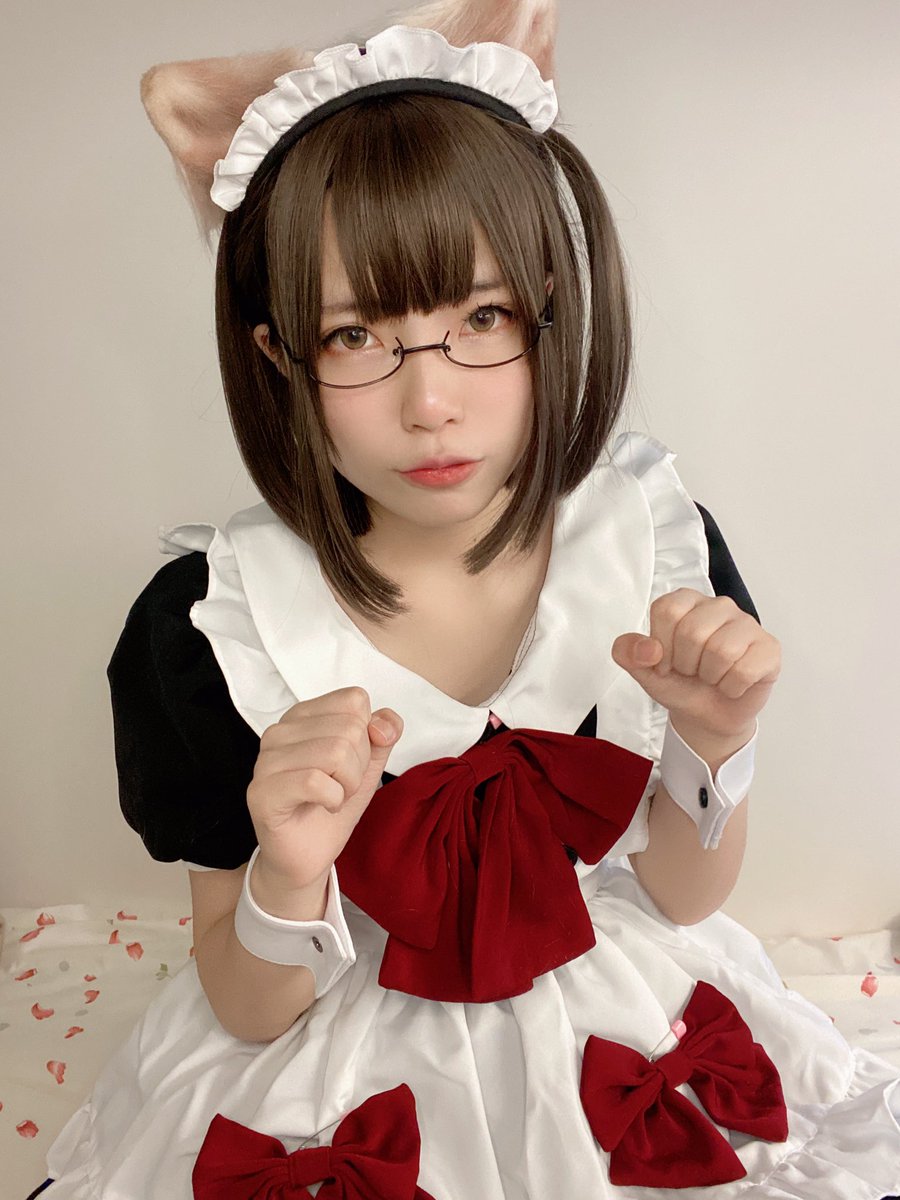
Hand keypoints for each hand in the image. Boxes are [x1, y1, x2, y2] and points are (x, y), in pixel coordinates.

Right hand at [246, 687, 402, 896]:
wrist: (307, 856)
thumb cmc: (331, 806)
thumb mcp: (368, 766)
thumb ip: (382, 736)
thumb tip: (384, 725)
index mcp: (302, 716)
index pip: (354, 701)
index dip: (366, 736)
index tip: (349, 763)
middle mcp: (279, 731)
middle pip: (349, 728)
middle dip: (358, 766)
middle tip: (339, 786)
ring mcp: (266, 760)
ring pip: (335, 752)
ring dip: (346, 785)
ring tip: (330, 797)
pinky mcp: (262, 791)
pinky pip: (316, 781)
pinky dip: (333, 800)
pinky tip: (322, 807)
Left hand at [611, 590, 780, 745]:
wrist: (706, 715)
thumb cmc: (680, 683)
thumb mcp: (644, 670)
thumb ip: (628, 653)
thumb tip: (648, 649)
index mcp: (686, 602)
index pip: (667, 610)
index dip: (661, 647)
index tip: (666, 663)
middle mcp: (718, 606)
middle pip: (693, 631)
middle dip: (686, 664)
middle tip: (693, 671)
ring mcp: (747, 624)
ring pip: (721, 650)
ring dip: (710, 676)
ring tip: (712, 676)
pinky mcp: (769, 648)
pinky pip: (745, 670)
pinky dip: (731, 687)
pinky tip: (731, 684)